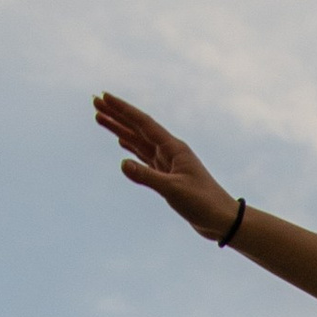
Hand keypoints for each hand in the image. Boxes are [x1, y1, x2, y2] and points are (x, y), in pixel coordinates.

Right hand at [92, 92, 237, 240]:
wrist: (221, 219)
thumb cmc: (203, 203)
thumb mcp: (173, 190)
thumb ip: (147, 177)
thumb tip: (122, 164)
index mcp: (174, 148)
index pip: (143, 123)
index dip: (123, 110)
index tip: (104, 97)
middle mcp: (170, 151)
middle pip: (138, 128)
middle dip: (116, 115)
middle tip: (95, 101)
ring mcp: (168, 163)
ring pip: (138, 141)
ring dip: (119, 129)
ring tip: (100, 118)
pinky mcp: (167, 176)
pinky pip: (144, 157)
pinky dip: (131, 148)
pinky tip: (121, 142)